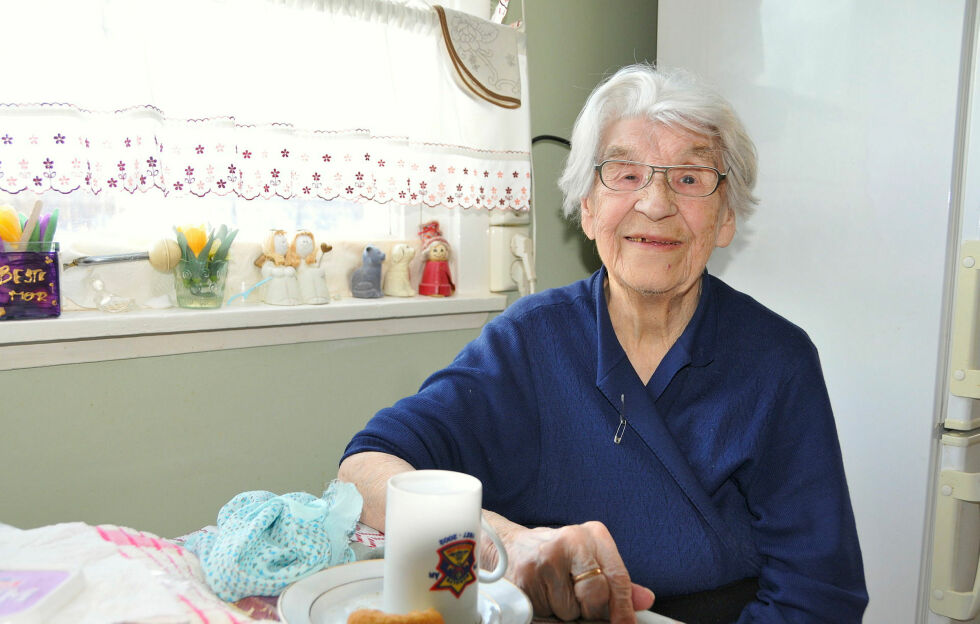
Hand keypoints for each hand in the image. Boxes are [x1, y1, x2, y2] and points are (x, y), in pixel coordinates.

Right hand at [488, 519, 654, 622]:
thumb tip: (644, 599)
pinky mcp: (526, 577)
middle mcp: (570, 540)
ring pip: (571, 610)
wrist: (507, 546)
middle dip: (590, 610)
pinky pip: (548, 614)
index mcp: (592, 534)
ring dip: (565, 611)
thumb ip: (615, 580)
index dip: (623, 609)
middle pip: (596, 597)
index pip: (617, 578)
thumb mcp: (588, 559)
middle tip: (577, 601)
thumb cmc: (554, 555)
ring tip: (554, 591)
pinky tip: (541, 595)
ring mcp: (546, 559)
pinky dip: (546, 612)